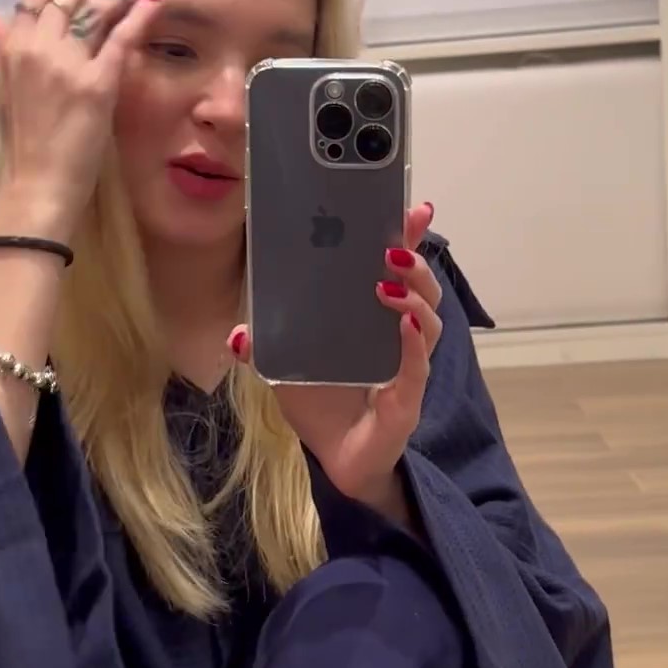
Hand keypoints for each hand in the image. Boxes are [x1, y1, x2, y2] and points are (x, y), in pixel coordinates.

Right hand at [0, 0, 162, 239]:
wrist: (38, 184)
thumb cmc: (24, 141)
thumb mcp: (2, 86)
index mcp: (14, 46)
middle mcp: (38, 47)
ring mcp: (67, 65)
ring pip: (96, 7)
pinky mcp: (97, 84)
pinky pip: (122, 38)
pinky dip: (139, 16)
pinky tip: (152, 6)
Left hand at [228, 201, 441, 515]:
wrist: (336, 459)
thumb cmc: (321, 404)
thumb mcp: (286, 369)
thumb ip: (266, 347)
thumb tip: (238, 334)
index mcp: (373, 318)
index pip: (397, 271)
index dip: (407, 239)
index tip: (413, 207)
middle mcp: (400, 336)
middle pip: (423, 288)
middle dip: (415, 261)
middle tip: (393, 246)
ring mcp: (408, 366)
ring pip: (429, 322)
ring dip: (413, 297)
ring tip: (387, 284)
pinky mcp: (407, 399)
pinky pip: (418, 366)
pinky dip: (414, 344)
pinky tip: (406, 325)